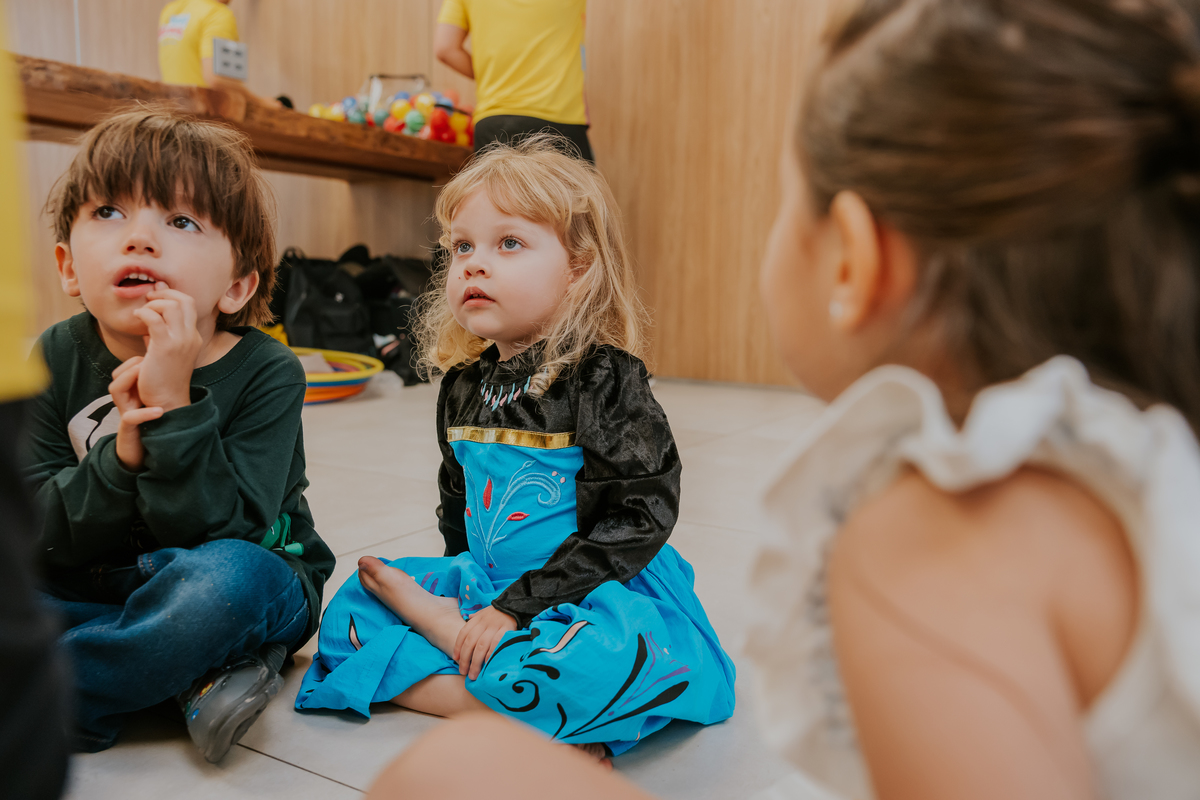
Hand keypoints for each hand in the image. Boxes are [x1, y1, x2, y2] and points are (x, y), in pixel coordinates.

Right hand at [109, 357, 162, 470]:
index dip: (137, 361)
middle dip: (132, 367)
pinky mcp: (128, 429)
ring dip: (131, 380)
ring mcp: (125, 414)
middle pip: (118, 376)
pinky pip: (130, 417)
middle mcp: (126, 401)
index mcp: (133, 393)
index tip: (154, 357)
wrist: (146, 454)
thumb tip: (178, 368)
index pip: (127, 370)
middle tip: (147, 364)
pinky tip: (159, 411)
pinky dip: (145, 413)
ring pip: (116, 390)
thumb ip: (162, 390)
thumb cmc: (155, 427)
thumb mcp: (158, 404)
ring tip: (146, 377)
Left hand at [133, 283, 202, 411]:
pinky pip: (155, 319)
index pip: (189, 304)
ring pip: (172, 305)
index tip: (156, 296)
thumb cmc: (162, 378)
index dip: (171, 295)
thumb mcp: (165, 352)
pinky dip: (144, 313)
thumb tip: (151, 317)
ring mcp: (181, 341)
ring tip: (142, 311)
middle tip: (149, 299)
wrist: (167, 401)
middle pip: (184, 300)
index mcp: (194, 337)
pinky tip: (136, 318)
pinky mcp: (165, 347)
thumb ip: (160, 334)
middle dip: (164, 294)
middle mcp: (191, 336)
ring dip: (154, 303)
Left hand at [453, 605, 517, 680]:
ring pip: (481, 646)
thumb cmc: (497, 612)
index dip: (458, 647)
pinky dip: (490, 655)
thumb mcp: (484, 611)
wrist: (514, 605)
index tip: (455, 659)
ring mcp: (494, 627)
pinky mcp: (506, 631)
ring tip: (474, 674)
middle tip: (464, 672)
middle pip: (470, 642)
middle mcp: (483, 623)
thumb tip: (467, 618)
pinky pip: (496, 644)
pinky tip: (487, 664)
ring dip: (476, 662)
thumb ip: (475, 617)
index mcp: (477, 620)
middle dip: (465, 659)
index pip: (463, 634)